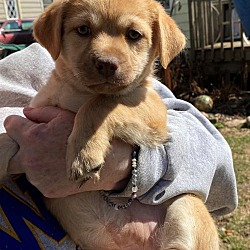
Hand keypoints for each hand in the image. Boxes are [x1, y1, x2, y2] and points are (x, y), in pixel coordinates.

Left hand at [4, 106, 131, 197]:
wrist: (105, 162)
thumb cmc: (87, 136)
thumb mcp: (66, 116)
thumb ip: (42, 112)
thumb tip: (26, 112)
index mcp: (32, 137)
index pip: (10, 125)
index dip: (19, 123)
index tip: (26, 125)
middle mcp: (30, 159)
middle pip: (11, 151)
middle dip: (20, 145)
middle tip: (37, 143)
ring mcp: (37, 178)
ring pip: (25, 167)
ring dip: (34, 161)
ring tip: (54, 156)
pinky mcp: (46, 190)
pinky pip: (38, 180)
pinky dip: (45, 175)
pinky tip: (59, 168)